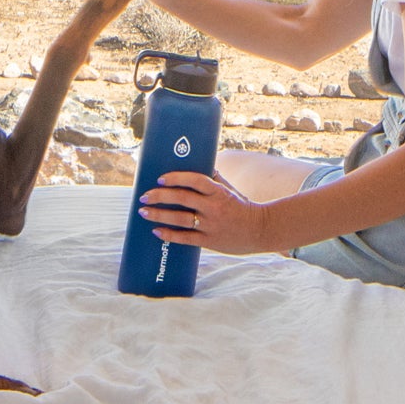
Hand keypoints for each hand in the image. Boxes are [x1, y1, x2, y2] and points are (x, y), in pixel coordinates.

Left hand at [137, 170, 279, 255]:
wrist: (261, 230)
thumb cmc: (243, 207)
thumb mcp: (230, 190)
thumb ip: (214, 179)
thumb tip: (202, 162)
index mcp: (219, 191)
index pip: (194, 180)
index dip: (176, 178)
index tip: (160, 178)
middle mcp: (214, 207)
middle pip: (182, 198)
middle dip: (159, 196)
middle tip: (144, 196)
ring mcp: (211, 225)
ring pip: (180, 219)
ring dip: (159, 215)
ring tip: (144, 212)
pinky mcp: (210, 241)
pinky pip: (185, 238)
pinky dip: (169, 235)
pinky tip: (157, 231)